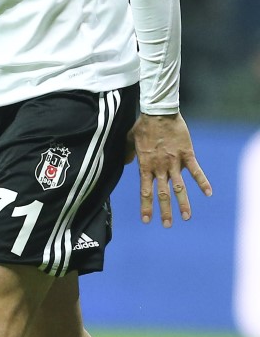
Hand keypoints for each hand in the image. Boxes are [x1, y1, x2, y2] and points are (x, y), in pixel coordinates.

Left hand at [126, 112, 211, 226]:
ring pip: (179, 187)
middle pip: (163, 193)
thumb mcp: (130, 140)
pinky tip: (208, 193)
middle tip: (167, 225)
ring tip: (186, 217)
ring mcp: (174, 162)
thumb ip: (128, 154)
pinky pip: (196, 170)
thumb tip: (127, 162)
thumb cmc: (143, 125)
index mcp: (145, 166)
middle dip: (165, 211)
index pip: (145, 191)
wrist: (159, 111)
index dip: (146, 206)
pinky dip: (203, 182)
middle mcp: (160, 167)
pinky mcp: (187, 154)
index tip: (147, 220)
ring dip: (183, 203)